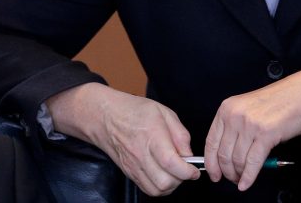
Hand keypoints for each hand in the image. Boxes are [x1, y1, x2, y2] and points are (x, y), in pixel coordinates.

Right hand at [47, 83, 199, 195]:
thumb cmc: (134, 110)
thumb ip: (180, 134)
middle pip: (165, 182)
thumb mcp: (162, 112)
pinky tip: (162, 175)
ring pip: (157, 190)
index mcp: (151, 135)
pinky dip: (159, 187)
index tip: (194, 169)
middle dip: (180, 179)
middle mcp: (141, 153)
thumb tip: (189, 155)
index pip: (171, 163)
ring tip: (173, 172)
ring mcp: (133, 165)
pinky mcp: (128, 172)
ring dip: (170, 185)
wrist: (106, 116)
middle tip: (184, 168)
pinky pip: (147, 189)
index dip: (188, 171)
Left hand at [203, 68, 300, 190]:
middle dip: (225, 172)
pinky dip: (249, 177)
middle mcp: (234, 116)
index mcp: (226, 109)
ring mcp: (249, 125)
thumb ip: (235, 128)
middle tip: (230, 179)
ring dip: (238, 175)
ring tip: (241, 180)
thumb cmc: (278, 102)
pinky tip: (246, 183)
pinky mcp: (265, 134)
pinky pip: (253, 162)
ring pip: (237, 160)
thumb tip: (227, 154)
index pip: (211, 141)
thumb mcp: (247, 110)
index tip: (213, 173)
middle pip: (222, 153)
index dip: (210, 162)